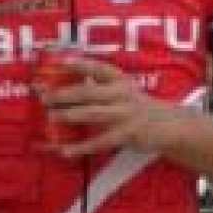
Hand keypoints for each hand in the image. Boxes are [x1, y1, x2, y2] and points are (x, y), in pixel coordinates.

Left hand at [41, 56, 175, 157]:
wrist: (169, 125)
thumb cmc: (136, 107)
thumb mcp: (122, 90)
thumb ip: (98, 87)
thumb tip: (63, 89)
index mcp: (119, 80)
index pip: (98, 68)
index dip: (80, 64)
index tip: (61, 62)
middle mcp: (122, 93)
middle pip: (89, 91)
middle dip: (64, 94)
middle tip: (44, 97)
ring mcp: (125, 114)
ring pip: (93, 114)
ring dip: (70, 115)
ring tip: (51, 118)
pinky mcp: (127, 134)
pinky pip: (99, 142)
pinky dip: (80, 147)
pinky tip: (64, 150)